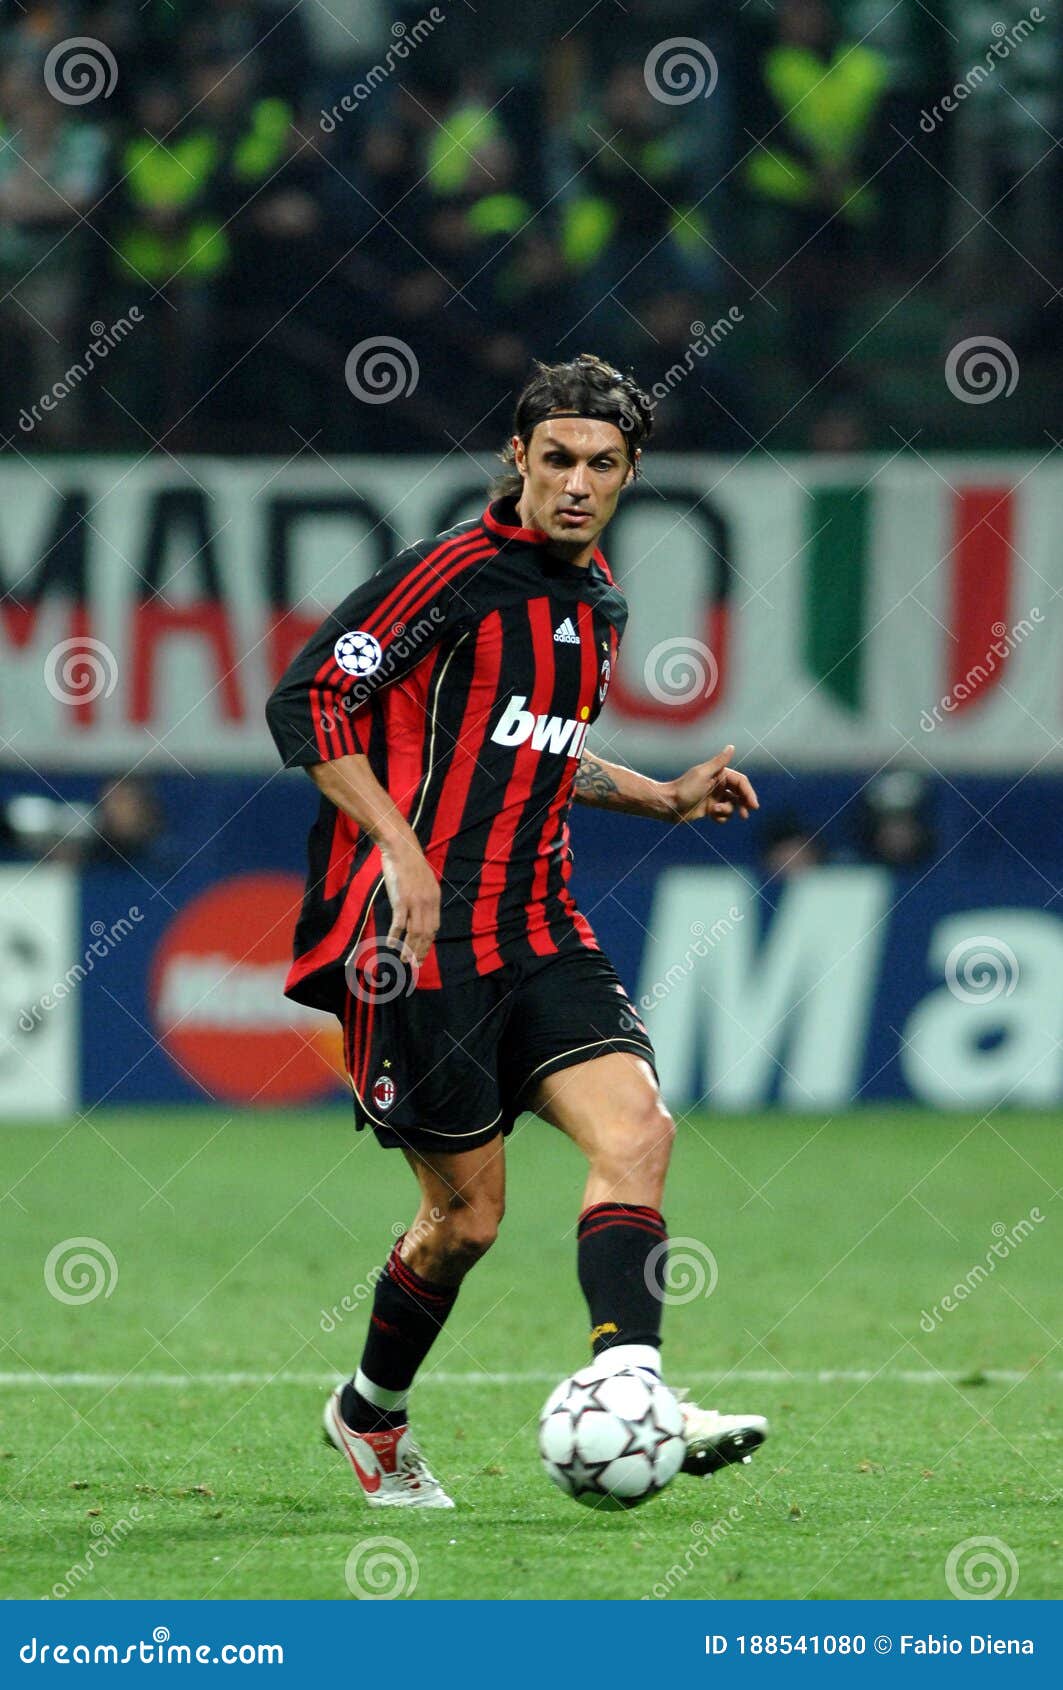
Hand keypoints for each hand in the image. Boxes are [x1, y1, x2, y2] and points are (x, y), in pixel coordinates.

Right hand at [379, 838, 439, 965]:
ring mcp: (415, 902)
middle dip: (420, 950)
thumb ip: (424, 896)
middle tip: (415, 964)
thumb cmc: (409, 863)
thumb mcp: (423, 881)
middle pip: (426, 933)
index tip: (423, 952)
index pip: (434, 927)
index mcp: (434, 899)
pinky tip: (391, 944)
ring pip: (414, 932)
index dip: (428, 942)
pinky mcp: (401, 901)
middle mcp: (428, 903)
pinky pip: (399, 924)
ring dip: (409, 948)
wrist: (401, 849)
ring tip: (404, 959)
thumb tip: (421, 909)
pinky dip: (395, 936)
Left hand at [667, 744, 758, 824]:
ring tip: (715, 811)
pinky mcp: (709, 809)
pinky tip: (712, 817)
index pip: (741, 782)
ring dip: (727, 810)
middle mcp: (718, 784)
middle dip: (743, 804)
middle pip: (739, 794)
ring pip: (732, 805)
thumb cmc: (684, 788)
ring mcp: (714, 797)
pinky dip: (720, 817)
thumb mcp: (702, 774)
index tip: (753, 805)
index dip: (749, 793)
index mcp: (719, 774)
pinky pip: (723, 814)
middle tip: (745, 815)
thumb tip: (731, 747)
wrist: (668, 805)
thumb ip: (719, 762)